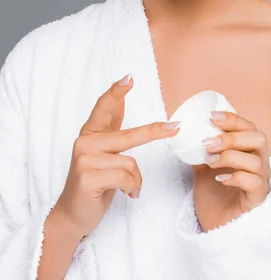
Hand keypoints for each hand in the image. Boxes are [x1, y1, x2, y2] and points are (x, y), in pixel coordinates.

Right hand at [54, 75, 180, 238]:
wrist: (73, 214)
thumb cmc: (93, 182)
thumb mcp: (102, 153)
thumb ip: (110, 130)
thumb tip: (120, 102)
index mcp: (90, 133)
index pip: (104, 107)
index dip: (116, 92)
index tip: (129, 77)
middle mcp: (85, 142)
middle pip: (129, 135)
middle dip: (154, 132)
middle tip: (175, 127)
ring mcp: (85, 160)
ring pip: (130, 163)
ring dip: (136, 179)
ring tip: (129, 188)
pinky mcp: (88, 178)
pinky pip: (126, 178)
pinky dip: (132, 188)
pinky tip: (126, 194)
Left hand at [191, 111, 270, 231]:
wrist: (216, 228)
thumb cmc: (215, 196)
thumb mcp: (204, 167)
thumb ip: (201, 150)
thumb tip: (186, 133)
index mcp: (249, 152)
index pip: (249, 127)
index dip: (233, 119)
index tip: (211, 117)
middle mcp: (260, 164)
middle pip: (259, 139)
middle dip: (232, 137)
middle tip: (208, 142)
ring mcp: (261, 182)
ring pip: (256, 161)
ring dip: (230, 157)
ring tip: (209, 161)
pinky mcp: (257, 200)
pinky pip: (254, 183)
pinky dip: (236, 177)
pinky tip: (219, 179)